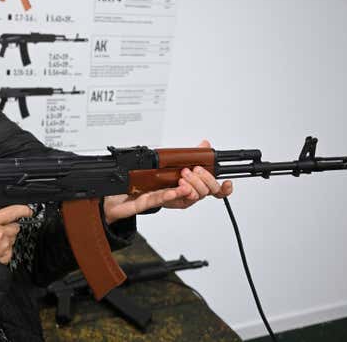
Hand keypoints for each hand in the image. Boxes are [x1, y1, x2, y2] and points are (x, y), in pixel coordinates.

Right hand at [0, 205, 32, 264]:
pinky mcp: (7, 256)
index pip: (13, 211)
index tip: (27, 210)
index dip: (23, 209)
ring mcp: (4, 246)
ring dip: (7, 237)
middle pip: (15, 225)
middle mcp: (0, 233)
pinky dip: (6, 248)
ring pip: (14, 237)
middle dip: (9, 226)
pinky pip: (11, 248)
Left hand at [103, 139, 232, 223]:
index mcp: (188, 186)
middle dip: (204, 179)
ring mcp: (169, 201)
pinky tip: (179, 188)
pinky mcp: (153, 203)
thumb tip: (204, 144)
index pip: (212, 191)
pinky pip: (166, 199)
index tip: (228, 182)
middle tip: (193, 170)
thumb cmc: (143, 182)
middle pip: (205, 193)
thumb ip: (189, 156)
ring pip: (190, 198)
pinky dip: (174, 193)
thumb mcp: (168, 164)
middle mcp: (182, 196)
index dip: (223, 188)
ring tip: (184, 176)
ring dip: (192, 185)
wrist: (118, 194)